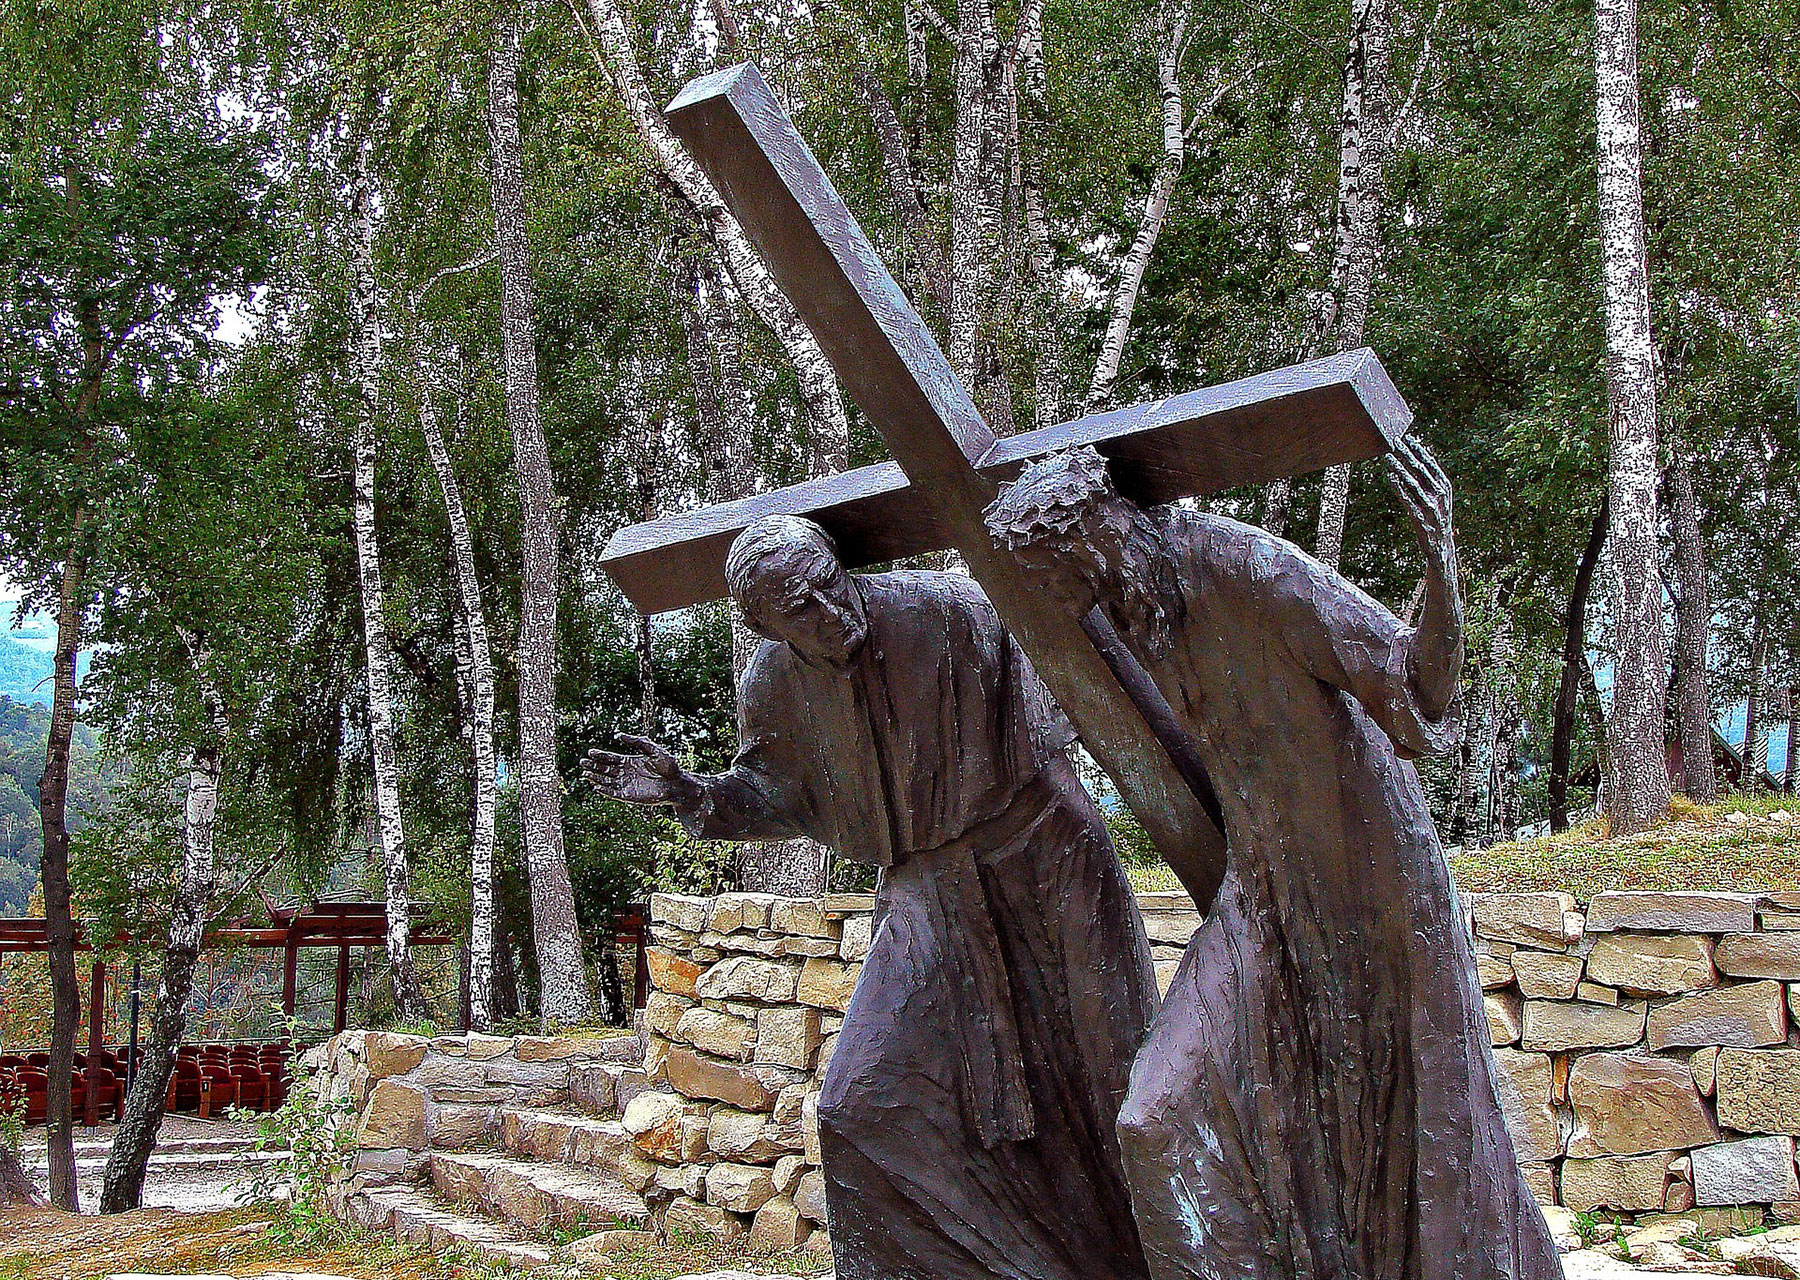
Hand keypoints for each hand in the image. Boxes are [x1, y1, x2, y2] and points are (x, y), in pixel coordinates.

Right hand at [581, 735, 699, 806]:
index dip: (600, 755)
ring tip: (585, 773)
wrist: (678, 783)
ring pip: (606, 781)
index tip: (590, 752)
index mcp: (630, 761)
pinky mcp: (629, 796)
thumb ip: (637, 742)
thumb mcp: (653, 749)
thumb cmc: (668, 765)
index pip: (610, 758)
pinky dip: (604, 790)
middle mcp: (626, 773)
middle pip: (605, 769)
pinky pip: (613, 793)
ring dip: (595, 778)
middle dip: (594, 766)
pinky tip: (596, 786)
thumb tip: (618, 735)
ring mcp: (627, 785)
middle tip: (582, 762)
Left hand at [1382, 433, 1453, 557]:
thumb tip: (1418, 459)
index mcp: (1445, 486)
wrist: (1441, 545)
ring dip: (1399, 468)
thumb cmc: (1437, 517)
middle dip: (1407, 454)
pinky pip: (1406, 499)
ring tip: (1388, 457)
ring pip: (1412, 483)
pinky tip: (1390, 477)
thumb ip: (1429, 481)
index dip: (1419, 450)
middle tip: (1394, 441)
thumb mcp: (1439, 497)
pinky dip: (1398, 487)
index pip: (1431, 464)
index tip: (1408, 437)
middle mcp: (1439, 494)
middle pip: (1421, 470)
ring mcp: (1430, 506)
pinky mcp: (1420, 518)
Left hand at [1383, 435, 1462, 713]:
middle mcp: (1447, 545)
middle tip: (1396, 435)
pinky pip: (1424, 526)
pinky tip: (1394, 484)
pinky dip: (1410, 502)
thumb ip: (1417, 565)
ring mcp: (1445, 554)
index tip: (1408, 443)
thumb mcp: (1420, 588)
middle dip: (1419, 461)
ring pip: (1430, 504)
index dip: (1427, 468)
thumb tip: (1405, 550)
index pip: (1439, 496)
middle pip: (1438, 491)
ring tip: (1390, 453)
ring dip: (1410, 476)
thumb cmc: (1427, 627)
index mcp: (1442, 546)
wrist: (1441, 658)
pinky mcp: (1439, 566)